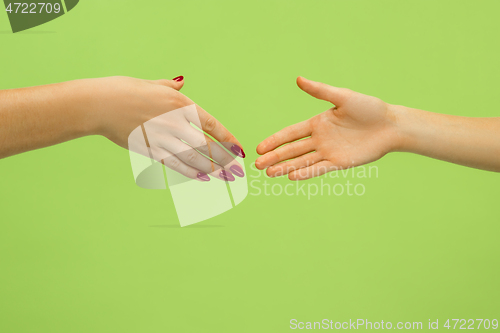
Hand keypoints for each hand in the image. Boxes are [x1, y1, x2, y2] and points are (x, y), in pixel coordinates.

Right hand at [81, 76, 245, 180]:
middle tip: (237, 170)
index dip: (227, 138)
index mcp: (179, 104)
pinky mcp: (149, 149)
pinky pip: (174, 164)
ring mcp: (162, 138)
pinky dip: (190, 172)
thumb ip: (171, 86)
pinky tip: (202, 178)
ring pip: (193, 158)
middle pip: (206, 145)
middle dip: (224, 159)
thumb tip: (182, 81)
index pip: (211, 125)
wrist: (99, 104)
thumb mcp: (152, 84)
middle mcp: (174, 122)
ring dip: (211, 169)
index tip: (238, 149)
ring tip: (224, 177)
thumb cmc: (125, 90)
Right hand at [255, 77, 400, 179]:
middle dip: (274, 158)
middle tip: (258, 166)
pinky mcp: (340, 163)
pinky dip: (306, 173)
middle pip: (292, 150)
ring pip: (302, 162)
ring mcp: (328, 152)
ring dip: (285, 168)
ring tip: (269, 174)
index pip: (290, 133)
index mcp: (317, 123)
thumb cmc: (369, 108)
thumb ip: (320, 91)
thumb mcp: (343, 97)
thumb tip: (299, 79)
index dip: (274, 140)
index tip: (259, 148)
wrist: (390, 125)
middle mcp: (320, 139)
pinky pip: (319, 169)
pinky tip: (292, 177)